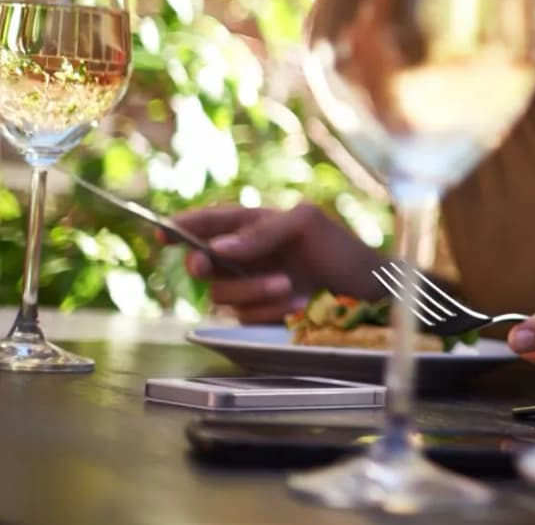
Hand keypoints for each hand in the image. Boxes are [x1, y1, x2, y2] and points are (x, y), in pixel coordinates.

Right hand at [172, 202, 382, 322]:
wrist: (366, 290)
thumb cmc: (340, 248)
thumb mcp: (306, 226)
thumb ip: (262, 232)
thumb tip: (217, 248)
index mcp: (254, 225)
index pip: (209, 222)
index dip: (182, 226)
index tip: (162, 233)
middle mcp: (245, 255)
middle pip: (203, 264)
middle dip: (210, 265)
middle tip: (213, 263)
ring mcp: (250, 285)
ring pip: (221, 294)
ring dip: (252, 291)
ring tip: (290, 285)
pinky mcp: (258, 313)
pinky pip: (242, 317)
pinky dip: (266, 311)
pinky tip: (296, 303)